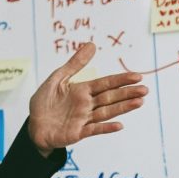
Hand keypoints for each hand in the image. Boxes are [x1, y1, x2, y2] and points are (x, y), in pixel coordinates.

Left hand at [28, 43, 147, 155]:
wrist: (33, 125)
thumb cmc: (44, 102)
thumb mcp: (57, 78)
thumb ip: (75, 64)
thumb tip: (92, 45)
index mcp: (83, 90)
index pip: (106, 83)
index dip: (121, 80)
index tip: (137, 76)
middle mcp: (87, 104)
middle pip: (111, 97)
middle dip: (128, 93)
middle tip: (145, 90)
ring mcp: (84, 119)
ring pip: (107, 112)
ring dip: (123, 108)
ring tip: (139, 102)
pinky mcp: (78, 133)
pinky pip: (94, 129)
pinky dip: (106, 128)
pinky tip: (119, 125)